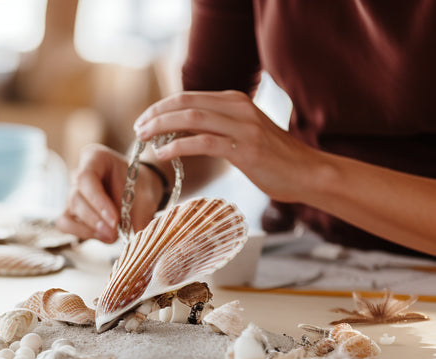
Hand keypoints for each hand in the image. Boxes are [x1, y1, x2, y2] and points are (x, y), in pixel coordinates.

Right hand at [56, 144, 164, 242]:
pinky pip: (66, 224)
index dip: (98, 201)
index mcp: (95, 158)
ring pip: (69, 212)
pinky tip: (103, 236)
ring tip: (112, 236)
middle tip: (115, 233)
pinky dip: (83, 233)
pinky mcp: (70, 212)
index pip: (86, 177)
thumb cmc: (140, 187)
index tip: (115, 220)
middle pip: (76, 197)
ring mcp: (72, 194)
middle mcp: (78, 174)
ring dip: (90, 228)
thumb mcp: (146, 196)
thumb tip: (136, 236)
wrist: (140, 192)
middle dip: (95, 219)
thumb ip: (140, 214)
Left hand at [134, 90, 319, 203]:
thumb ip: (217, 126)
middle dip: (156, 114)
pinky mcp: (244, 149)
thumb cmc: (273, 159)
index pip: (188, 96)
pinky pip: (203, 142)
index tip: (144, 120)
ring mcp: (242, 127)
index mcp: (235, 101)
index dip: (161, 107)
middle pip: (185, 102)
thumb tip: (182, 128)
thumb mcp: (242, 133)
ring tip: (144, 139)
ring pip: (191, 118)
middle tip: (137, 129)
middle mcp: (238, 107)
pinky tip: (162, 154)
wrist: (307, 173)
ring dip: (161, 127)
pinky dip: (178, 146)